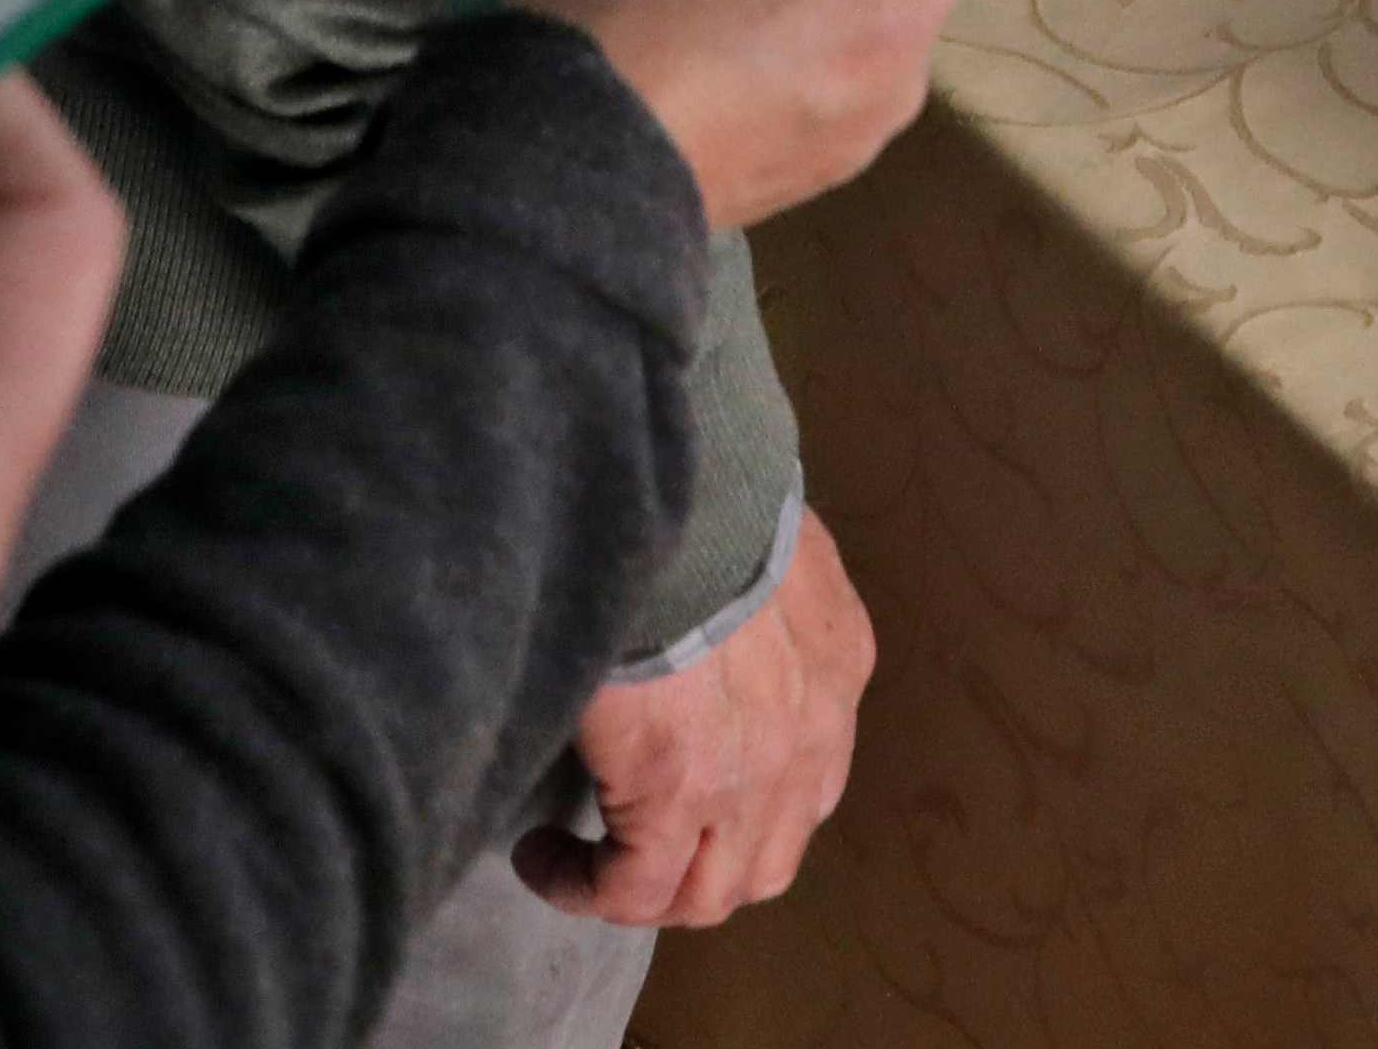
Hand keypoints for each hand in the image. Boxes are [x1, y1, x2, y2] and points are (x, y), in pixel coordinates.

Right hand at [533, 515, 872, 931]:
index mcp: (836, 659)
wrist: (676, 490)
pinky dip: (584, 887)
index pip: (808, 772)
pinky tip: (541, 857)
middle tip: (635, 844)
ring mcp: (752, 780)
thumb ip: (748, 582)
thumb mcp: (756, 528)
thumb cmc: (702, 485)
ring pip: (708, 891)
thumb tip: (700, 595)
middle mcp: (813, 737)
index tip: (681, 786)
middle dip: (701, 868)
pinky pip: (632, 889)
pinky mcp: (677, 797)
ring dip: (645, 891)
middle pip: (766, 858)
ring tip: (583, 865)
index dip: (745, 800)